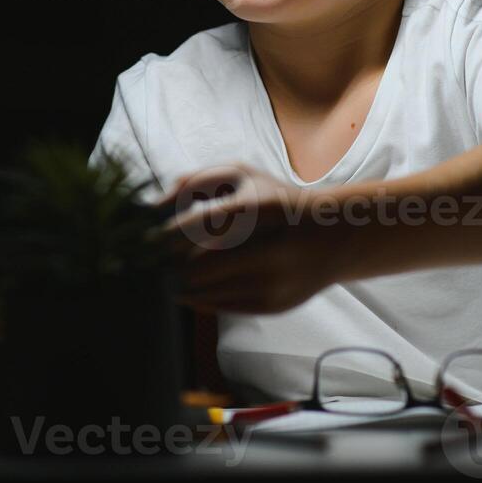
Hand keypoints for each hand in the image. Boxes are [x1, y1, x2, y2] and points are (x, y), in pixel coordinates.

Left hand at [154, 164, 342, 314]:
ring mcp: (273, 282)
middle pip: (196, 267)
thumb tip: (157, 205)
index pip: (199, 224)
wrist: (334, 237)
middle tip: (149, 262)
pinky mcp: (273, 306)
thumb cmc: (276, 201)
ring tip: (167, 272)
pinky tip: (191, 285)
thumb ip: (199, 181)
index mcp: (261, 209)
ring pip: (204, 291)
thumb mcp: (244, 176)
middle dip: (168, 266)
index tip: (147, 238)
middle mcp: (270, 250)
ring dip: (180, 283)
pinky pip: (218, 307)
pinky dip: (198, 297)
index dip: (166, 235)